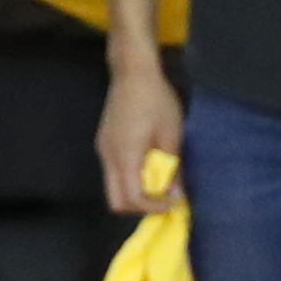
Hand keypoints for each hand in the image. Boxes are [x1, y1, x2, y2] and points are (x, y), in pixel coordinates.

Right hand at [99, 58, 183, 214]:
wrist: (132, 72)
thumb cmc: (156, 100)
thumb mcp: (172, 135)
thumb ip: (173, 168)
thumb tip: (177, 195)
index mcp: (125, 157)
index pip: (132, 199)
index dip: (153, 207)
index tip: (174, 203)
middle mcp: (108, 159)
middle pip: (115, 201)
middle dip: (139, 207)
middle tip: (163, 199)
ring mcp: (103, 151)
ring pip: (113, 187)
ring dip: (135, 192)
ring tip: (158, 181)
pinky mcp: (104, 143)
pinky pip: (113, 172)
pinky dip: (130, 178)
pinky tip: (147, 164)